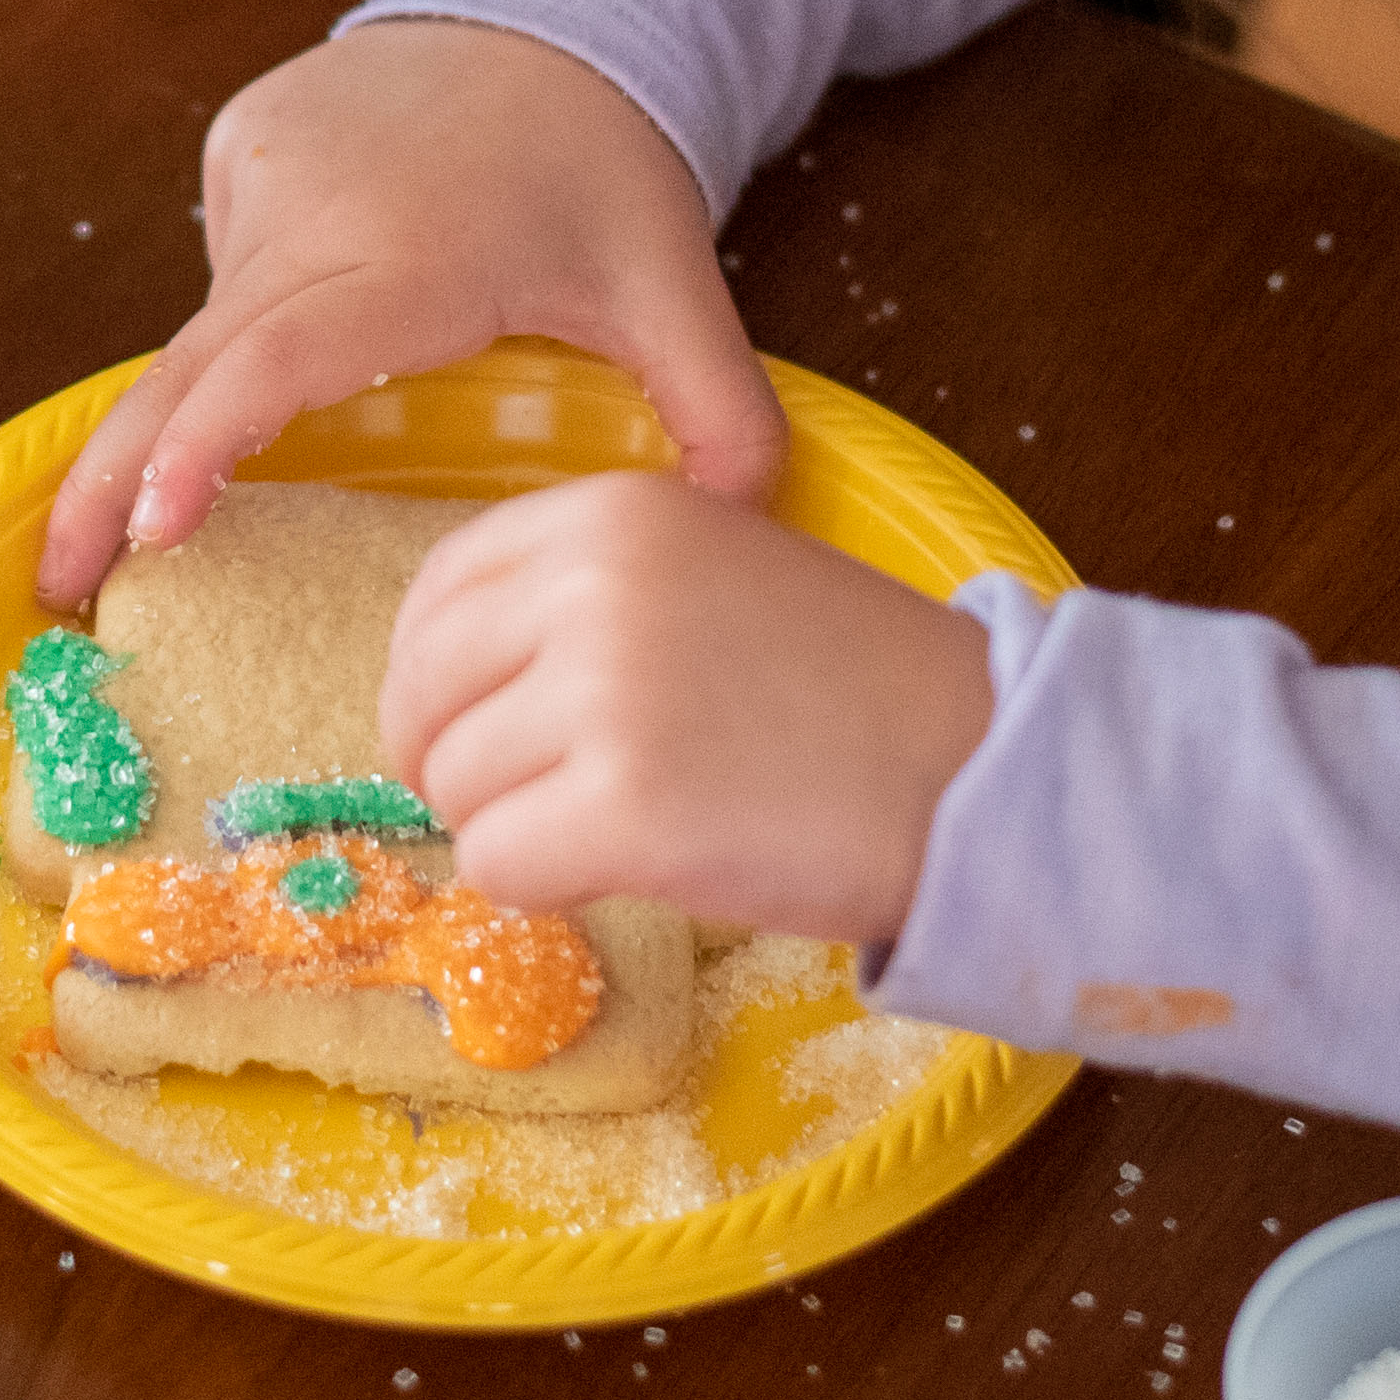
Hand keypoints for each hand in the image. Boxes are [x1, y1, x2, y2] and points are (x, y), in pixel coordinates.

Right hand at [38, 21, 780, 605]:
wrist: (553, 8)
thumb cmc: (604, 163)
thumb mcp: (678, 286)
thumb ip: (719, 415)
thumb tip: (744, 530)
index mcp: (415, 257)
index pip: (286, 356)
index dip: (213, 441)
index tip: (152, 523)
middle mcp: (316, 215)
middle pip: (191, 366)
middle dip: (112, 479)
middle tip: (58, 585)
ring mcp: (263, 174)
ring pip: (205, 327)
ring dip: (175, 421)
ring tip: (135, 524)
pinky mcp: (240, 149)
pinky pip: (226, 271)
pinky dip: (232, 334)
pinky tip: (283, 352)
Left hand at [379, 474, 996, 950]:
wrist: (975, 766)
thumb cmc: (850, 689)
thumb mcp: (709, 574)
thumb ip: (582, 599)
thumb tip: (440, 688)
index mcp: (610, 511)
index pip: (438, 594)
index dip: (433, 679)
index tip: (471, 727)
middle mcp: (593, 583)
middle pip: (424, 696)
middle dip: (459, 764)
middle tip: (541, 803)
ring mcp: (605, 693)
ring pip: (457, 790)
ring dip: (519, 829)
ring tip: (631, 824)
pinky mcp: (624, 807)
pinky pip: (499, 866)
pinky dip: (548, 887)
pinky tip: (633, 867)